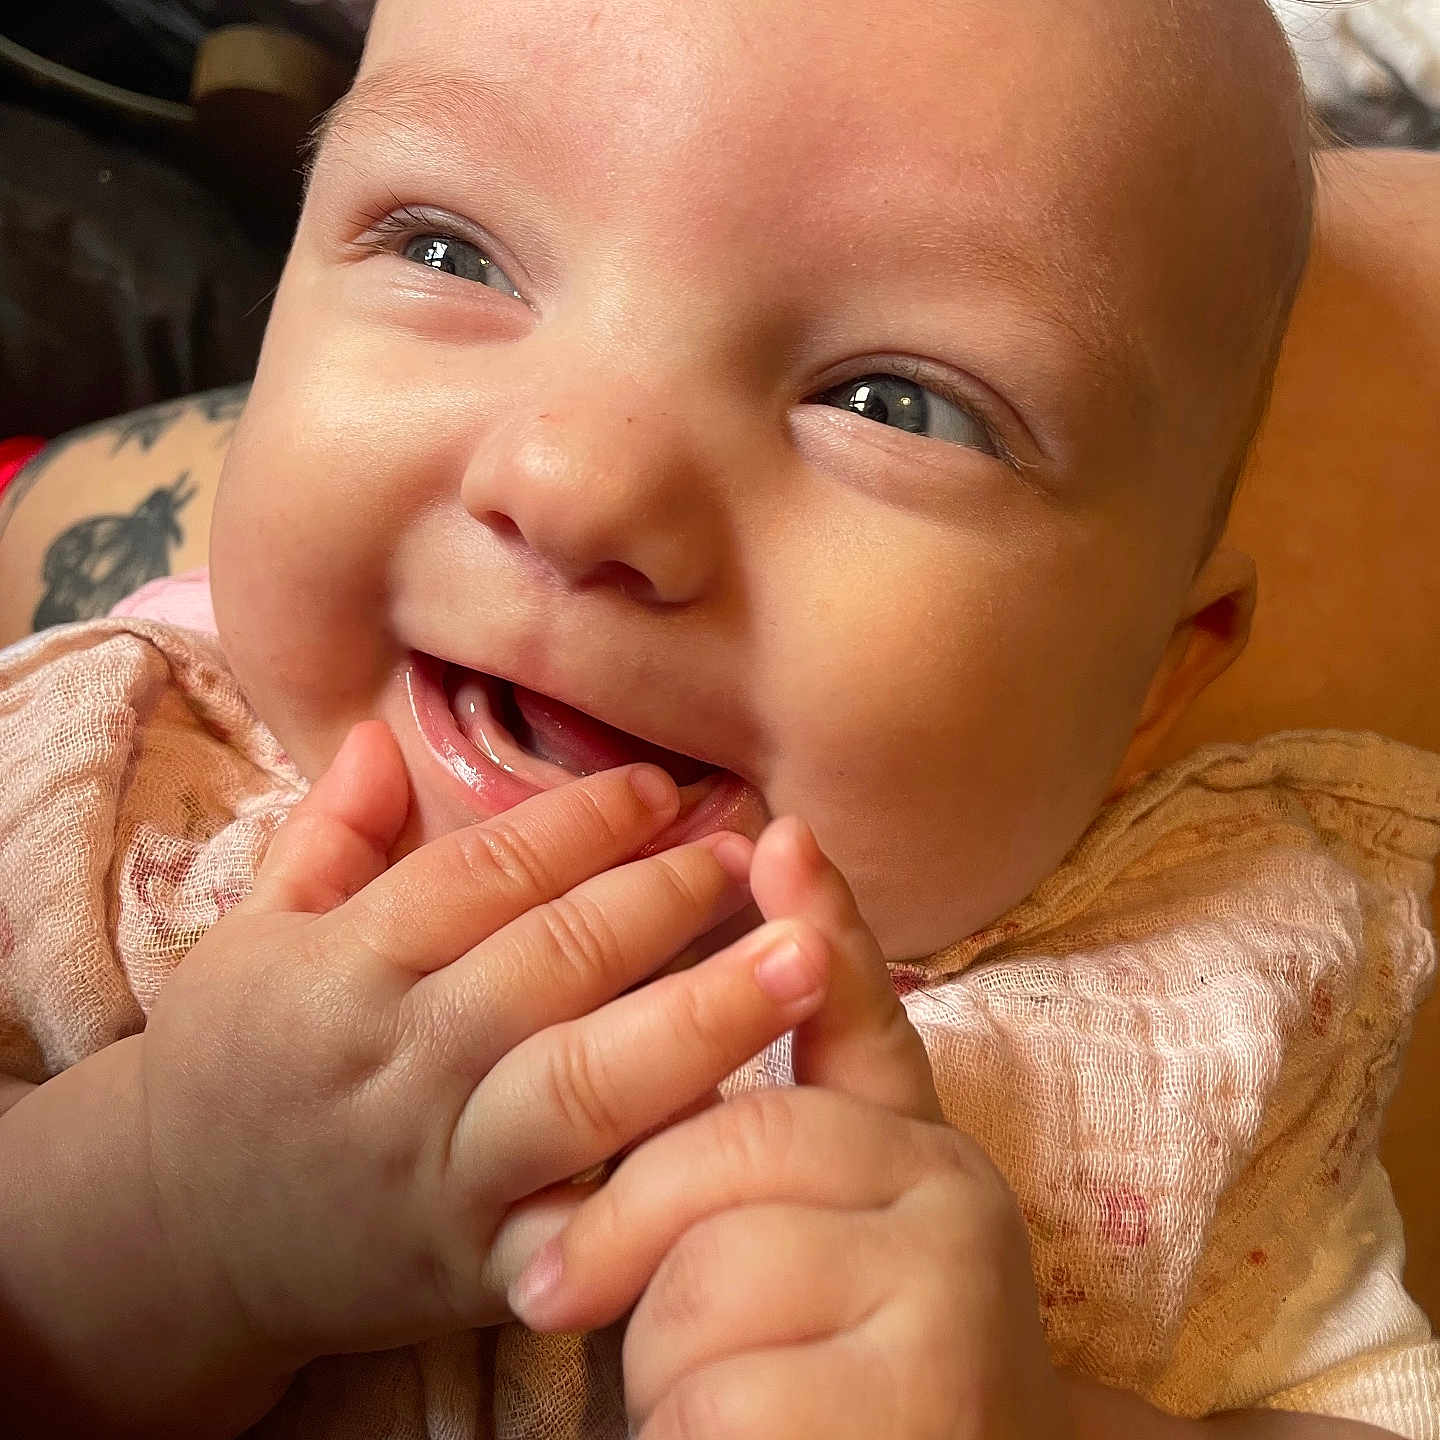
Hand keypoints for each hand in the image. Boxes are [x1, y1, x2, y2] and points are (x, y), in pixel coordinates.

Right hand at [131, 721, 833, 1371]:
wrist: (180, 1243)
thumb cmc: (232, 1065)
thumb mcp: (251, 935)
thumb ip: (327, 833)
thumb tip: (388, 734)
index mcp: (342, 969)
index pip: (478, 875)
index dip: (579, 823)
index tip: (659, 788)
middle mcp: (400, 1065)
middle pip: (550, 965)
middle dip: (662, 900)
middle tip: (752, 853)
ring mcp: (448, 1171)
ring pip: (588, 1088)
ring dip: (704, 1019)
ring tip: (806, 958)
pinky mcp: (485, 1264)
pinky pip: (595, 1222)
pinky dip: (672, 1178)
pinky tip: (757, 1124)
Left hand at [509, 816, 1068, 1438]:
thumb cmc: (822, 1369)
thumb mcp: (791, 1235)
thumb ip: (755, 1116)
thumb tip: (743, 897)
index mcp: (916, 1148)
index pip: (859, 1019)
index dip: (819, 925)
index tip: (775, 835)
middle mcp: (956, 1203)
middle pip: (733, 1151)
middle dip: (625, 1232)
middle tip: (563, 1292)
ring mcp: (954, 1309)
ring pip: (710, 1282)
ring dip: (661, 1359)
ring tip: (706, 1398)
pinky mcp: (921, 1411)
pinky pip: (726, 1402)